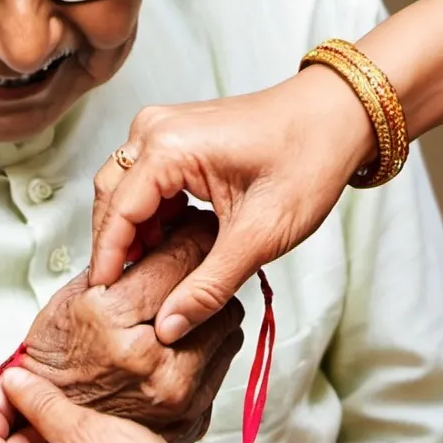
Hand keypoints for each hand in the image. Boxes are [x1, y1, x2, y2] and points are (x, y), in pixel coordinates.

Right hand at [24, 207, 244, 442]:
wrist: (49, 422)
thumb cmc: (54, 360)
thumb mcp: (72, 297)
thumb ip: (122, 266)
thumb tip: (166, 232)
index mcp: (113, 319)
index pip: (180, 257)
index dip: (192, 234)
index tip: (195, 226)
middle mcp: (150, 357)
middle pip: (212, 291)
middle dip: (203, 272)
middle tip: (190, 265)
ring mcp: (175, 392)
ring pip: (229, 326)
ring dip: (210, 312)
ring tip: (182, 309)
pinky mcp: (192, 416)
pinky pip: (223, 365)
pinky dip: (209, 348)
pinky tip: (183, 344)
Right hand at [90, 67, 376, 343]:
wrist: (340, 115)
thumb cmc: (308, 159)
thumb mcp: (259, 235)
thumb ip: (208, 285)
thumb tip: (169, 327)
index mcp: (167, 147)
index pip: (117, 213)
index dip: (107, 260)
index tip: (103, 300)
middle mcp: (154, 129)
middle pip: (110, 197)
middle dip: (115, 245)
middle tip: (125, 292)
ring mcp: (163, 127)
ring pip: (124, 189)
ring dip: (132, 231)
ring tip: (149, 273)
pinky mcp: (175, 135)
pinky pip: (144, 179)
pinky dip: (150, 214)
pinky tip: (169, 243)